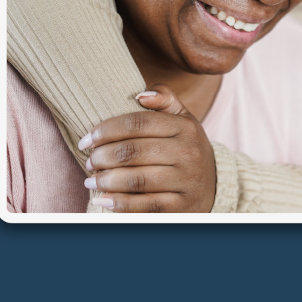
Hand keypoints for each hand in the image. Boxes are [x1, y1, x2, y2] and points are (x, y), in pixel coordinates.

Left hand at [79, 87, 216, 213]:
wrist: (215, 183)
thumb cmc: (185, 147)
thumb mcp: (182, 119)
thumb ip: (164, 99)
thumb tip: (140, 95)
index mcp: (184, 127)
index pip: (137, 123)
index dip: (106, 130)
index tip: (86, 140)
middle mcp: (188, 153)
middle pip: (133, 152)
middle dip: (102, 157)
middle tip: (89, 161)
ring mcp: (186, 181)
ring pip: (136, 180)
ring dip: (107, 181)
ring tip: (91, 181)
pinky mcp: (182, 207)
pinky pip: (146, 206)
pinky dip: (120, 204)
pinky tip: (103, 200)